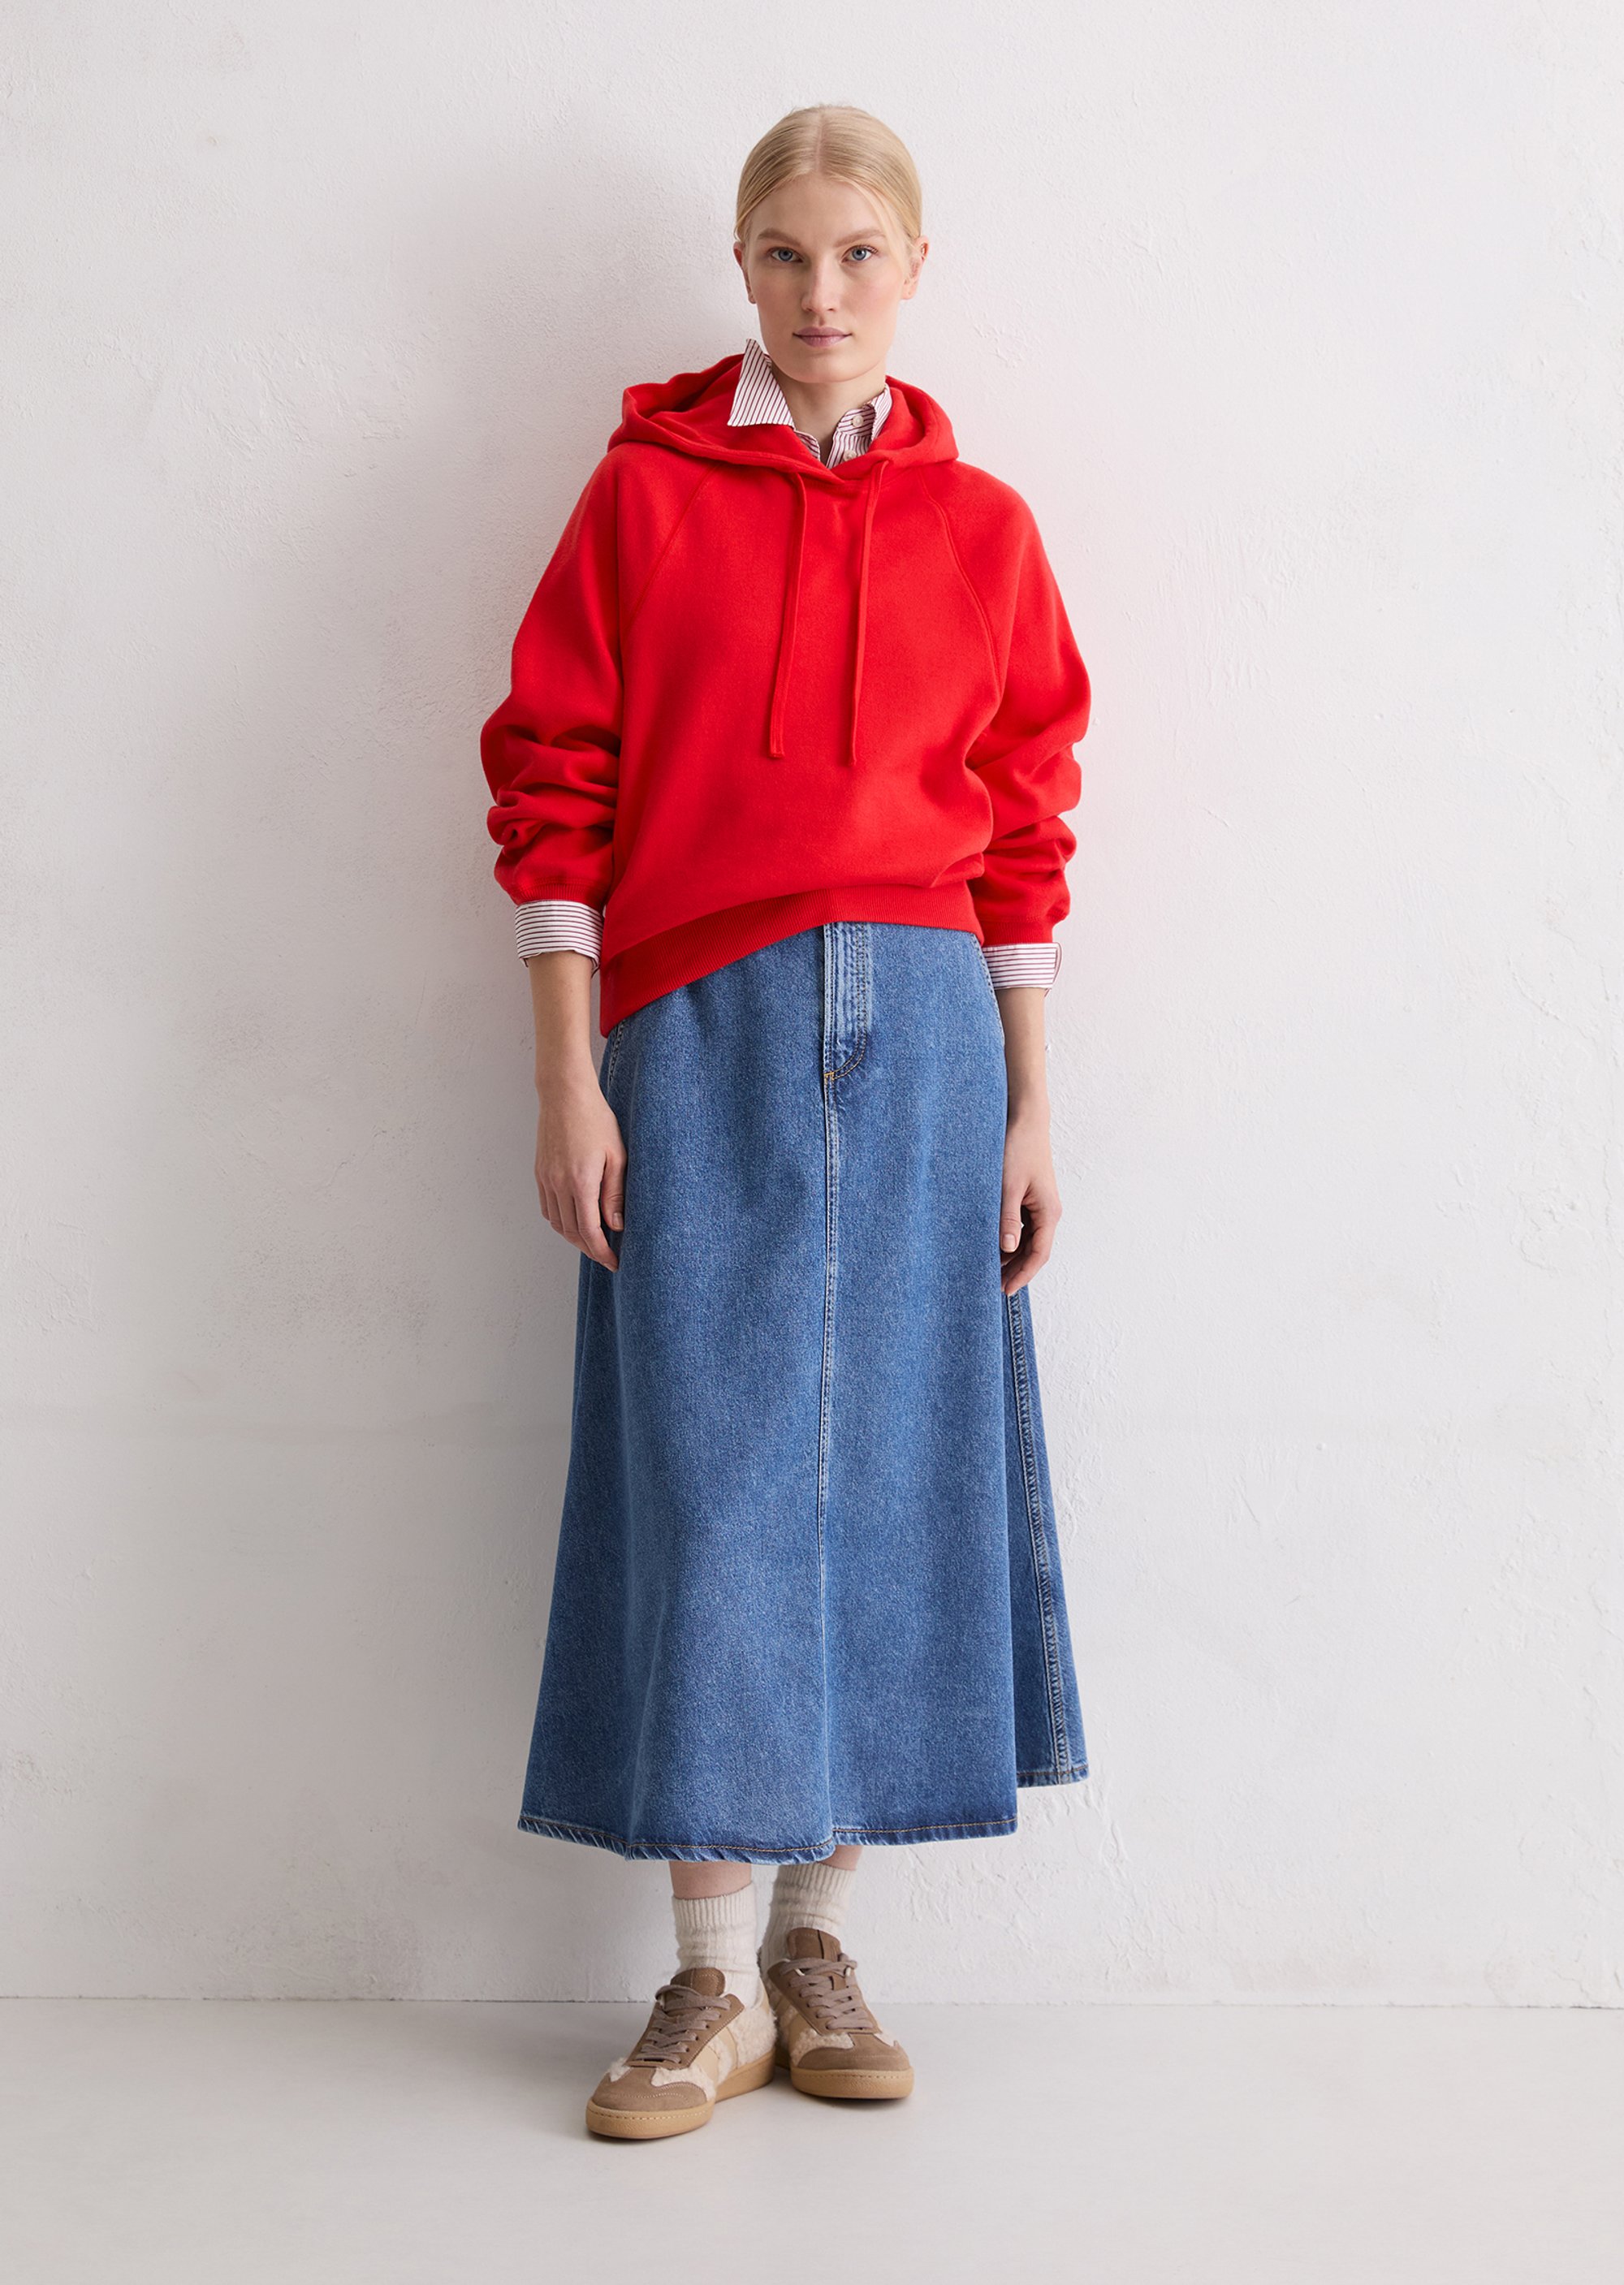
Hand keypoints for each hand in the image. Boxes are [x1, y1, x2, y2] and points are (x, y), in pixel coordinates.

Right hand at [535, 1069, 625, 1270]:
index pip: (589, 1232)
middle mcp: (559, 1185)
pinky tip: (574, 1220)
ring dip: (574, 1237)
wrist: (565, 1096)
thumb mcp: (617, 1157)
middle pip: (571, 1232)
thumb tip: (616, 1226)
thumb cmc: (597, 1121)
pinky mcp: (540, 1173)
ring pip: (557, 1223)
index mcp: (581, 1183)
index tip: (614, 1262)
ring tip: (593, 1241)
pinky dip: (560, 1221)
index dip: (602, 1252)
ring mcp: (546, 1179)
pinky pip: (548, 1208)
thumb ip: (615, 1195)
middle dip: (589, 1249)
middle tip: (606, 1256)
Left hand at [999, 1109, 1060, 1293]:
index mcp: (1048, 1212)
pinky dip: (1009, 1239)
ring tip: (990, 1269)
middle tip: (993, 1286)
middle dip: (1016, 1269)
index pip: (1038, 1254)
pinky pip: (1022, 1227)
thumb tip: (1008, 1249)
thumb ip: (1007, 1218)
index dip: (1023, 1275)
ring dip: (1012, 1256)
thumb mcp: (1008, 1186)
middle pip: (1034, 1251)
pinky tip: (993, 1245)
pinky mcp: (1030, 1198)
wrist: (1025, 1120)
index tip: (1005, 1290)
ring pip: (1027, 1240)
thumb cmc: (1018, 1149)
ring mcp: (1039, 1206)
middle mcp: (1048, 1212)